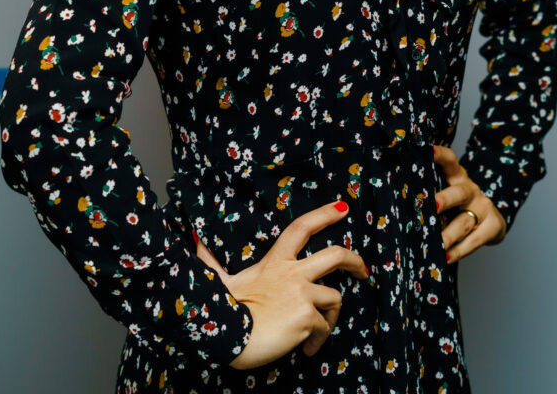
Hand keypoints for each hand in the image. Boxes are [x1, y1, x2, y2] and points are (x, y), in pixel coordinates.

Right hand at [194, 201, 367, 369]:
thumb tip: (194, 236)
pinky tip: (306, 349)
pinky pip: (324, 328)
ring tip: (317, 334)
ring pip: (334, 298)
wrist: (227, 337)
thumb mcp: (218, 279)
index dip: (324, 214)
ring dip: (330, 317)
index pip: (302, 227)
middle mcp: (293, 272)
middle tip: (363, 271)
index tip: (342, 207)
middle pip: (336, 255)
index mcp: (275, 261)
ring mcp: (303, 293)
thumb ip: (209, 257)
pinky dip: (319, 340)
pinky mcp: (308, 317)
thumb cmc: (221, 309)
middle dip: (355, 260)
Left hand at [434, 144, 506, 263]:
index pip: (450, 160)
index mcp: (457, 176)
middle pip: (458, 193)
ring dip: (447, 235)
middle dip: (444, 200)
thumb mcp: (448, 189)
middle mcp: (470, 189)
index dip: (440, 154)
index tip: (428, 150)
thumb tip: (398, 197)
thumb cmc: (459, 204)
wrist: (492, 219)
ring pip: (463, 222)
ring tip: (434, 245)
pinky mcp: (492, 226)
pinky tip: (445, 258)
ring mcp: (483, 207)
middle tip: (431, 206)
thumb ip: (431, 189)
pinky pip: (473, 241)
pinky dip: (458, 251)